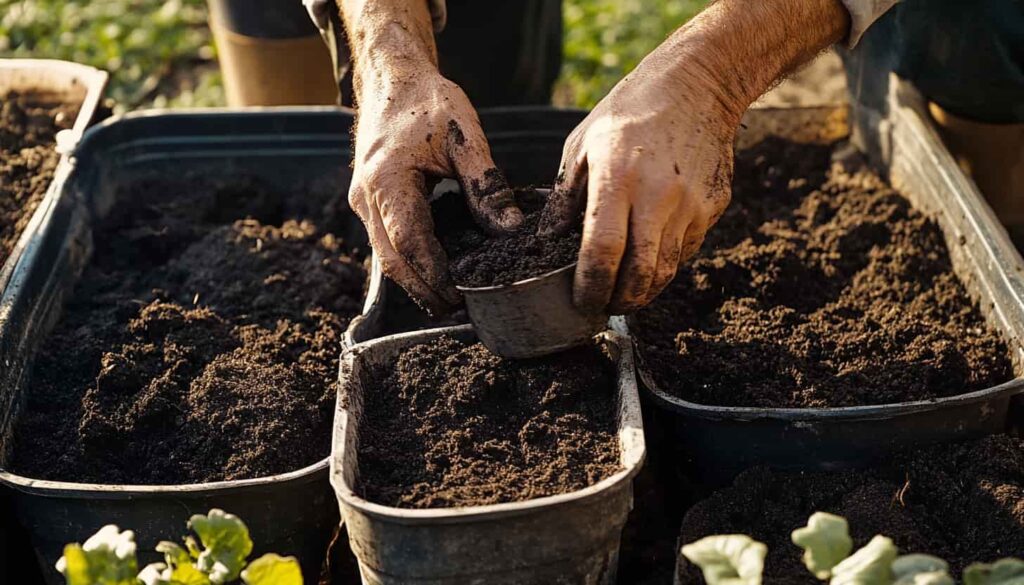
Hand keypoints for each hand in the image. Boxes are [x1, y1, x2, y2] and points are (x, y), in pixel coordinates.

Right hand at [348, 68, 521, 312]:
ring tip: (447, 299)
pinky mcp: (369, 202)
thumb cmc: (428, 101)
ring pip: (385, 255)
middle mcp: (366, 196)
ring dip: (414, 279)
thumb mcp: (465, 137)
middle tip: (454, 311)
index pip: (409, 243)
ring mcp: (362, 201)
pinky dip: (409, 260)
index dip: (433, 275)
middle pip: (391, 260)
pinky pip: (386, 241)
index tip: (458, 297)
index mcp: (387, 180)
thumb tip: (510, 229)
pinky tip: (434, 272)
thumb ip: (486, 185)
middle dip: (422, 289)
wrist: (393, 79)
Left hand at [539, 0, 849, 314]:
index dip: (591, 286)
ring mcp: (691, 204)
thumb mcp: (582, 145)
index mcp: (618, 177)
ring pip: (666, 269)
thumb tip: (546, 243)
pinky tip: (649, 251)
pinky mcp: (712, 207)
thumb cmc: (630, 113)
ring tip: (623, 290)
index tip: (582, 302)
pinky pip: (685, 249)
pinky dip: (664, 260)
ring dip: (643, 288)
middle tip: (603, 307)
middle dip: (620, 302)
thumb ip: (564, 198)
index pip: (603, 251)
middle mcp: (658, 195)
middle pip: (641, 273)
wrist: (698, 85)